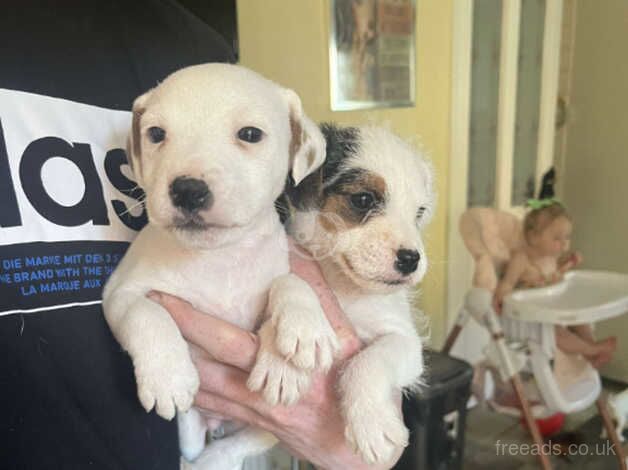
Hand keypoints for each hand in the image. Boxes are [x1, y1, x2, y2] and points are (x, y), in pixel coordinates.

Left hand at [149, 247, 403, 469]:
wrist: (362, 447)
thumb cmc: (361, 386)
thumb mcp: (346, 339)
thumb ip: (320, 300)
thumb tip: (295, 257)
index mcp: (292, 357)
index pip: (235, 336)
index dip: (197, 319)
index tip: (170, 296)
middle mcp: (271, 381)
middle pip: (214, 357)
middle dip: (181, 333)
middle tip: (149, 308)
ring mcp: (260, 406)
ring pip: (209, 384)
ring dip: (181, 362)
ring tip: (151, 342)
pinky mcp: (257, 423)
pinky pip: (217, 408)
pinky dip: (195, 393)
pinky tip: (177, 380)